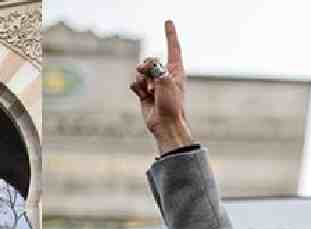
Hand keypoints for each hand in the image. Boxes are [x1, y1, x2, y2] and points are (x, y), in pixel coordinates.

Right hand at [129, 20, 193, 153]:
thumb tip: (143, 68)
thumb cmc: (171, 105)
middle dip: (147, 66)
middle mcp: (164, 75)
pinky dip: (136, 87)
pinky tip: (142, 95)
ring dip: (142, 80)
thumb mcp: (166, 83)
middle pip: (150, 60)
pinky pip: (135, 82)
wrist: (165, 125)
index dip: (170, 34)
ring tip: (149, 92)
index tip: (168, 21)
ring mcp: (154, 84)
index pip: (173, 47)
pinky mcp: (145, 92)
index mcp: (175, 71)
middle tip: (151, 79)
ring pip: (141, 72)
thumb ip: (155, 69)